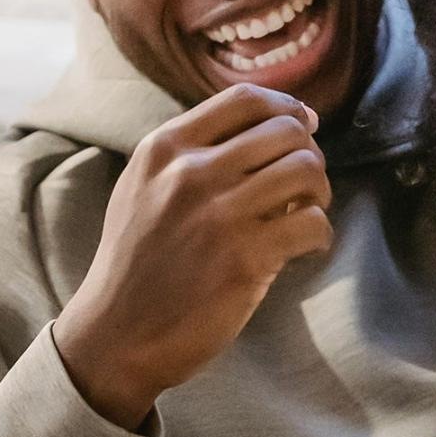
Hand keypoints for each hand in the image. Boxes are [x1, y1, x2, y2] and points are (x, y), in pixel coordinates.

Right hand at [54, 83, 333, 428]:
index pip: (245, 100)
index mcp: (165, 148)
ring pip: (307, 170)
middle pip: (286, 130)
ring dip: (320, 191)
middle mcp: (191, 172)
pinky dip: (320, 234)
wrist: (115, 336)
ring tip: (306, 213)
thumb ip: (192, 152)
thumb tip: (279, 123)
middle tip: (304, 184)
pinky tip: (305, 247)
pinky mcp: (244, 258)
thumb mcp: (143, 188)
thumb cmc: (138, 262)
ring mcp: (219, 214)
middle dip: (308, 152)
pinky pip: (313, 223)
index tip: (302, 126)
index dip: (287, 107)